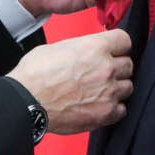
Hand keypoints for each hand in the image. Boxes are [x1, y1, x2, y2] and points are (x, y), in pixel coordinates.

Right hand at [8, 29, 132, 133]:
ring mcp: (108, 92)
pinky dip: (113, 108)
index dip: (118, 46)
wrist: (26, 101)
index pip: (125, 40)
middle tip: (102, 72)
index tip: (114, 50)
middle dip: (117, 67)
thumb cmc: (35, 74)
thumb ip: (82, 48)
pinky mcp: (105, 113)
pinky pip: (122, 109)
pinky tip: (99, 105)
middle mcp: (106, 68)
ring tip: (99, 90)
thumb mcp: (59, 47)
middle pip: (128, 64)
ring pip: (128, 87)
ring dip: (116, 88)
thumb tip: (88, 52)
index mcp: (95, 47)